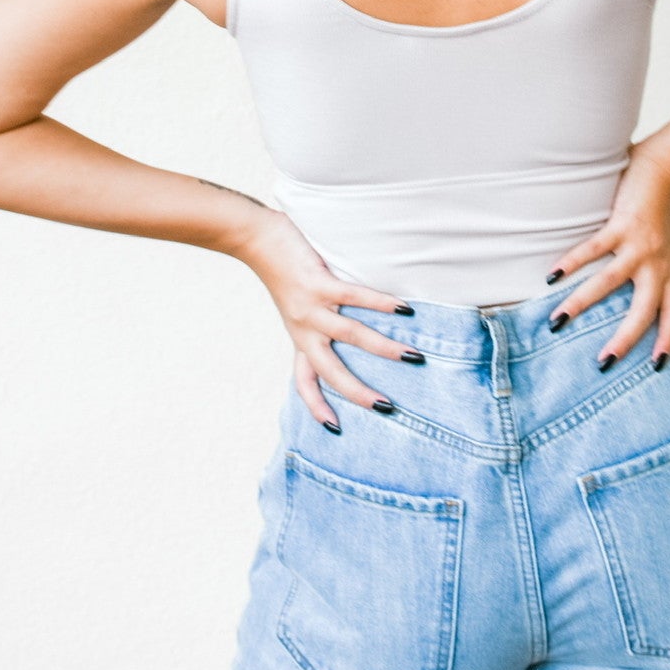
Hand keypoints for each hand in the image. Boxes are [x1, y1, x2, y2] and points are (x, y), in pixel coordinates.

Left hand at [236, 205, 420, 430]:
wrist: (255, 240)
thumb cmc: (283, 270)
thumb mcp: (296, 306)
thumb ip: (317, 322)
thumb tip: (355, 333)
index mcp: (299, 338)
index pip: (305, 382)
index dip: (317, 407)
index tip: (335, 430)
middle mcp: (304, 329)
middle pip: (332, 371)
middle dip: (359, 392)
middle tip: (387, 407)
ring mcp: (311, 307)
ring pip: (351, 336)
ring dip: (384, 348)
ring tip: (413, 356)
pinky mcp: (318, 283)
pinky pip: (353, 297)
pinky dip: (380, 304)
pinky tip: (403, 308)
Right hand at [542, 136, 669, 367]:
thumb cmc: (661, 204)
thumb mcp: (663, 244)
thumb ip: (652, 264)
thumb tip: (632, 284)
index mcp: (667, 270)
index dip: (668, 341)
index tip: (657, 367)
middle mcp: (656, 264)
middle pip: (644, 311)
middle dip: (624, 339)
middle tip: (603, 363)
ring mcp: (639, 246)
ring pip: (609, 283)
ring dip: (582, 304)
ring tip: (557, 321)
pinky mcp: (622, 225)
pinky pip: (592, 249)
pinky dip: (570, 263)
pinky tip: (551, 276)